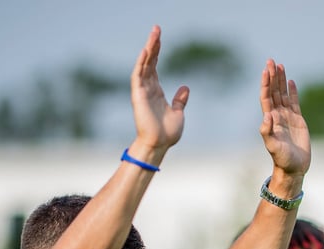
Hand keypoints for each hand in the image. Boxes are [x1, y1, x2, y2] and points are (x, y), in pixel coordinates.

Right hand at [130, 26, 189, 150]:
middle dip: (152, 45)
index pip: (154, 66)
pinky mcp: (138, 95)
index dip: (156, 51)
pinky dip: (142, 62)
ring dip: (148, 49)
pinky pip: (138, 75)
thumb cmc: (167, 133)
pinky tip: (146, 50)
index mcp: (156, 91)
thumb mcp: (178, 113)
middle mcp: (148, 88)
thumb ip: (180, 100)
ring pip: (144, 64)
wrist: (160, 144)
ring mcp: (142, 91)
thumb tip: (185, 87)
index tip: (159, 37)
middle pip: (149, 61)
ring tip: (154, 34)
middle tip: (156, 28)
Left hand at [258, 59, 310, 176]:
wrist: (294, 168)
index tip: (266, 70)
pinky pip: (294, 102)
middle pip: (274, 92)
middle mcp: (277, 116)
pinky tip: (291, 81)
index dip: (266, 83)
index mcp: (270, 120)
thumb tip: (267, 116)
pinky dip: (292, 91)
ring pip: (283, 94)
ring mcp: (287, 117)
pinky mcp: (298, 120)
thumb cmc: (282, 159)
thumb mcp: (273, 147)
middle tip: (271, 61)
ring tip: (280, 66)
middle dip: (272, 76)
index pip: (267, 97)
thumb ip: (267, 132)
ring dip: (281, 80)